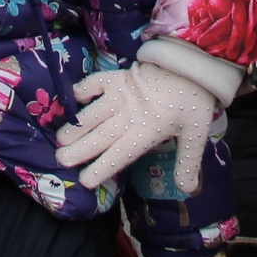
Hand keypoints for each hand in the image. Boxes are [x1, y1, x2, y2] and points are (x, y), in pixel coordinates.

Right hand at [54, 61, 216, 192]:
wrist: (194, 64)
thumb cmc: (193, 102)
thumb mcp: (196, 134)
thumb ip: (188, 163)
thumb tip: (187, 192)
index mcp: (148, 130)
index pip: (120, 154)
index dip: (101, 168)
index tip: (85, 181)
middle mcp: (130, 114)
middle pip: (100, 135)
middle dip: (79, 149)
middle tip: (60, 160)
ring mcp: (121, 94)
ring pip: (93, 113)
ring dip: (75, 126)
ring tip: (59, 139)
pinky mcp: (118, 77)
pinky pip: (95, 83)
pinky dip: (82, 90)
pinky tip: (71, 100)